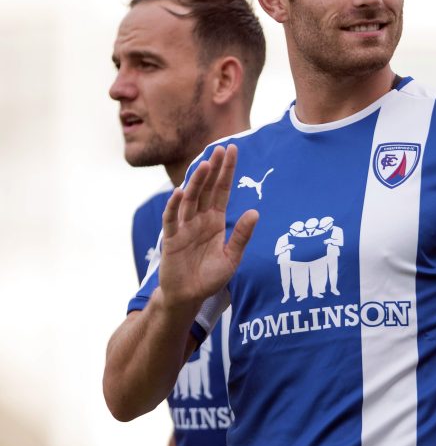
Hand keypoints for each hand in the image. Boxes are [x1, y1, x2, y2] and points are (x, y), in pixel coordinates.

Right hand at [159, 144, 257, 309]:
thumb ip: (242, 236)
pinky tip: (179, 192)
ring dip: (197, 182)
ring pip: (190, 199)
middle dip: (214, 169)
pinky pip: (172, 219)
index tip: (232, 150)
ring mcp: (184, 227)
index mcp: (215, 221)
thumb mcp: (232, 258)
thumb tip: (255, 212)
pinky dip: (174, 206)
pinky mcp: (171, 239)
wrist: (189, 296)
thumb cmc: (210, 277)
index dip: (227, 171)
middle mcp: (199, 219)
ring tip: (206, 165)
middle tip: (221, 148)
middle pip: (206, 189)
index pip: (222, 191)